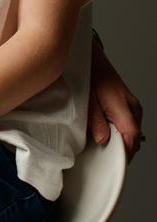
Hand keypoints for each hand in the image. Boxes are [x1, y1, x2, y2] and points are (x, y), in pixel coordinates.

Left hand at [89, 40, 142, 161]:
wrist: (92, 58)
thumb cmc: (89, 75)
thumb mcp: (87, 99)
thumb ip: (95, 121)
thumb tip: (102, 139)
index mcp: (123, 106)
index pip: (131, 137)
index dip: (124, 153)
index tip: (114, 164)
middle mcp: (132, 107)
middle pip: (134, 137)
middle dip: (121, 150)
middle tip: (104, 157)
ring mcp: (132, 105)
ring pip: (132, 131)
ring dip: (120, 140)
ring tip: (103, 144)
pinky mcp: (128, 104)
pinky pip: (129, 124)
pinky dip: (120, 131)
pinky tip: (107, 132)